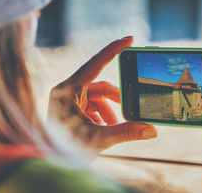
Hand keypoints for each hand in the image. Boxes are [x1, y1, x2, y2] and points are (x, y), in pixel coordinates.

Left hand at [47, 37, 156, 151]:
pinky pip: (94, 105)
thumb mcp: (98, 139)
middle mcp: (67, 90)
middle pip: (101, 86)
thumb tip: (152, 130)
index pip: (95, 64)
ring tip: (116, 126)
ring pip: (99, 97)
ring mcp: (69, 98)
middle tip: (133, 105)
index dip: (113, 50)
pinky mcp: (72, 107)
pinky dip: (104, 115)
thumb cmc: (65, 150)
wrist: (49, 163)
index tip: (130, 39)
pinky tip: (107, 128)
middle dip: (117, 99)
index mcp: (67, 90)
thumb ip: (126, 132)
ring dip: (111, 111)